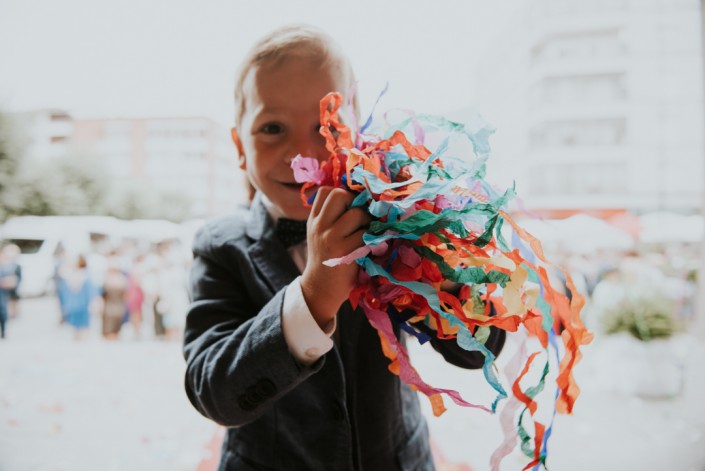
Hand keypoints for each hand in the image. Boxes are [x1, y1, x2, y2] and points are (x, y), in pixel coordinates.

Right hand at [300, 186, 369, 328]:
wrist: (320, 289)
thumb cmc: (326, 260)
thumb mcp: (319, 236)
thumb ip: (330, 218)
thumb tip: (359, 199)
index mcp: (313, 220)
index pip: (325, 191)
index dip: (341, 192)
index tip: (350, 205)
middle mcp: (320, 226)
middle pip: (339, 195)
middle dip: (356, 201)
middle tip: (362, 216)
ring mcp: (331, 238)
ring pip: (356, 214)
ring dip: (368, 220)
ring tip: (368, 231)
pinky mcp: (345, 251)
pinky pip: (365, 234)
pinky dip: (373, 237)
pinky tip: (372, 244)